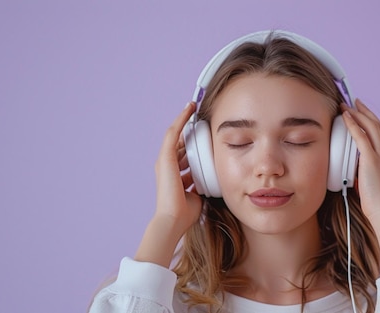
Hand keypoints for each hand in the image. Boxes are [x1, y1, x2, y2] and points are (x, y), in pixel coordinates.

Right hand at [135, 102, 202, 266]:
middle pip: (181, 142)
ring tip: (194, 106)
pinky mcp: (165, 157)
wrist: (173, 220)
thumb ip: (203, 185)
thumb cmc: (186, 212)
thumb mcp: (198, 194)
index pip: (184, 153)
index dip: (193, 143)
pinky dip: (181, 119)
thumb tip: (214, 181)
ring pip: (176, 134)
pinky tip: (189, 108)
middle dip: (190, 130)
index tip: (203, 133)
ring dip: (185, 119)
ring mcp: (165, 160)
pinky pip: (174, 132)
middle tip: (202, 114)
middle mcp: (167, 165)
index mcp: (174, 174)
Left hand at [341, 99, 379, 217]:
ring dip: (358, 114)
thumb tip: (352, 166)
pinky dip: (353, 125)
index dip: (372, 120)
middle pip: (377, 125)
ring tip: (347, 106)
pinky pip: (361, 137)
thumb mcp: (374, 180)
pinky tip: (346, 117)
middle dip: (365, 111)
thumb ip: (366, 169)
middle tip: (354, 102)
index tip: (363, 113)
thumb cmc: (379, 202)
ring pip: (370, 126)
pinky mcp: (372, 160)